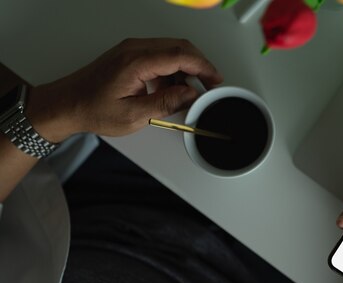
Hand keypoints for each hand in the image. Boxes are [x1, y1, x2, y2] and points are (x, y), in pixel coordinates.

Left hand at [26, 38, 222, 142]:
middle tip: (210, 85)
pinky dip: (173, 69)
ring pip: (171, 49)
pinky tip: (171, 89)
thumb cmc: (92, 109)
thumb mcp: (133, 115)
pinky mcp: (130, 55)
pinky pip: (160, 55)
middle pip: (179, 47)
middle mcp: (134, 49)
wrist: (66, 104)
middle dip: (199, 65)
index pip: (180, 55)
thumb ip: (165, 103)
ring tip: (190, 92)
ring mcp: (132, 49)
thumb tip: (190, 94)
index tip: (215, 80)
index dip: (203, 66)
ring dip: (186, 68)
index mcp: (136, 61)